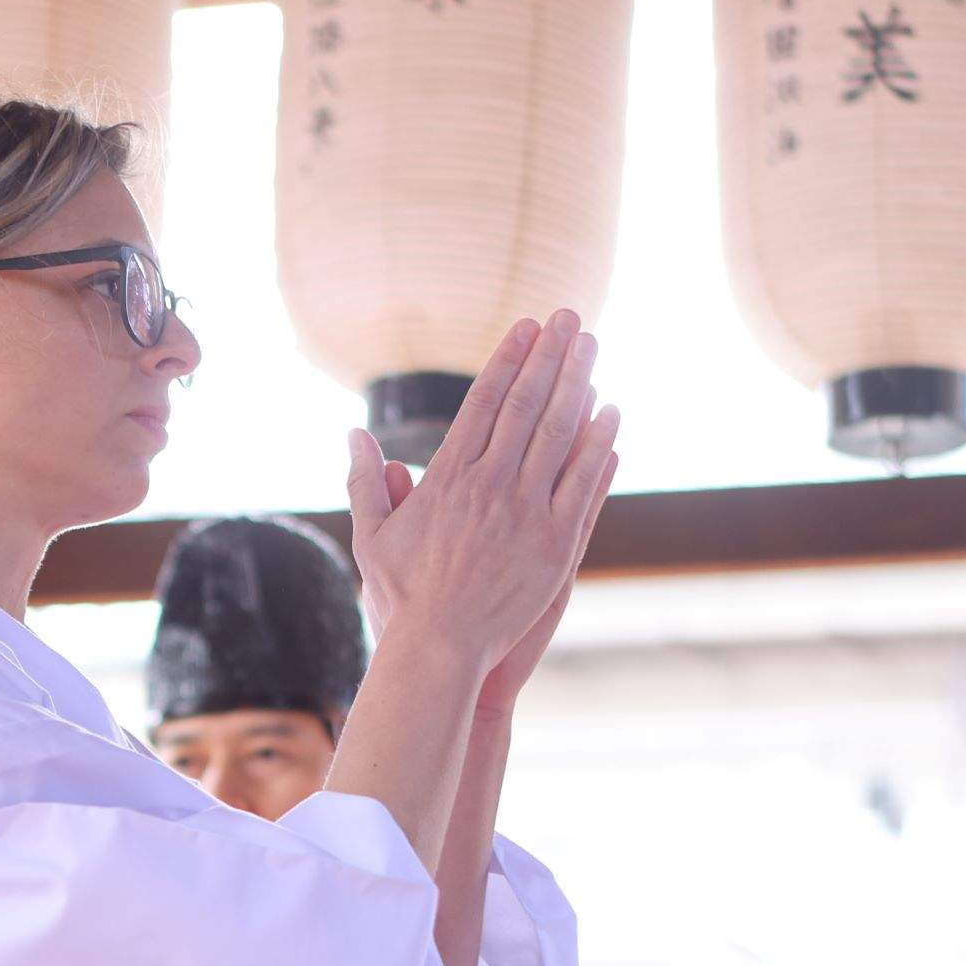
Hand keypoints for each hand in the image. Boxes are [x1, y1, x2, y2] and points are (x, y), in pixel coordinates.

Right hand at [344, 310, 620, 674]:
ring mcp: (526, 512)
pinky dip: (599, 445)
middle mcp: (489, 486)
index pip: (484, 403)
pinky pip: (582, 483)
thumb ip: (366, 481)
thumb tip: (354, 434)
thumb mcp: (373, 536)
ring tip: (590, 346)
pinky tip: (611, 414)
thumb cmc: (403, 597)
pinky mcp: (556, 543)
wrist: (440, 649)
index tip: (526, 327)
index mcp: (448, 478)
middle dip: (547, 355)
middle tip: (567, 316)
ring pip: (558, 434)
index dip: (507, 360)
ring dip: (577, 384)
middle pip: (525, 405)